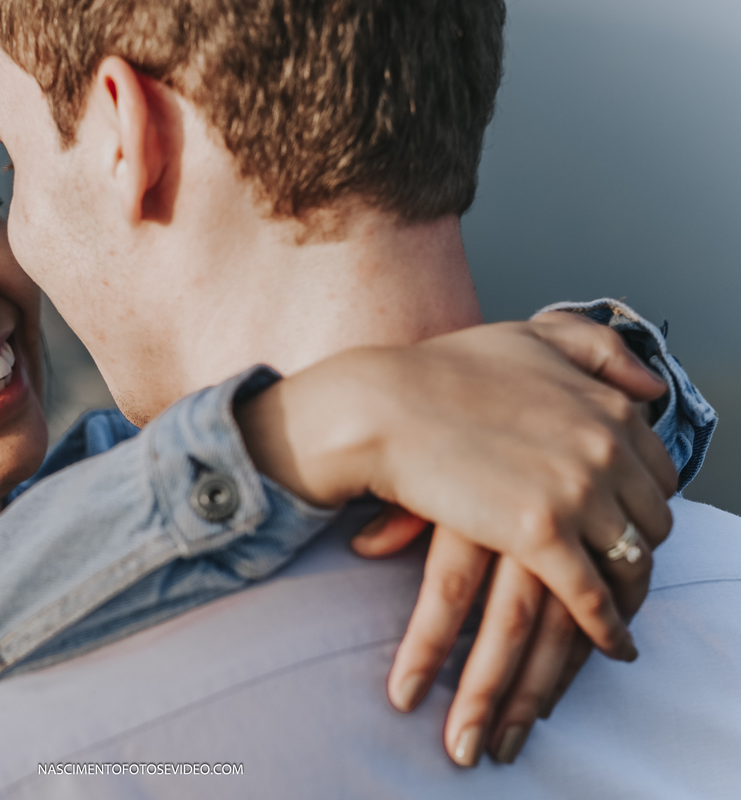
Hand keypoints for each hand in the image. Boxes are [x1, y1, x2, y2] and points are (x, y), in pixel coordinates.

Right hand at [342, 314, 673, 764]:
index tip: (624, 523)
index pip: (659, 473)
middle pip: (654, 521)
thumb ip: (597, 349)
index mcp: (607, 406)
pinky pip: (592, 595)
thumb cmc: (440, 371)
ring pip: (631, 562)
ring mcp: (577, 491)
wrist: (380, 408)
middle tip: (618, 574)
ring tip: (620, 618)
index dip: (644, 503)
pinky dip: (608, 627)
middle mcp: (605, 446)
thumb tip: (651, 388)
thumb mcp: (530, 337)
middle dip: (640, 550)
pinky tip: (608, 645)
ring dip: (631, 596)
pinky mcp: (540, 535)